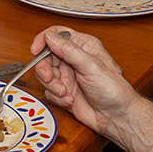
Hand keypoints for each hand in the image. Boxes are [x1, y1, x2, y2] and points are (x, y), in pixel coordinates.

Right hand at [30, 26, 141, 142]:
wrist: (116, 117)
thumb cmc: (113, 90)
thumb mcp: (91, 66)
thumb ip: (69, 50)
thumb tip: (50, 37)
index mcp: (83, 46)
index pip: (57, 34)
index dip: (43, 40)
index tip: (35, 50)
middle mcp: (74, 59)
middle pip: (46, 56)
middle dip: (45, 68)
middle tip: (50, 78)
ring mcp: (68, 76)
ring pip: (45, 74)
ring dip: (51, 85)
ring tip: (64, 92)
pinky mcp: (64, 91)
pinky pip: (48, 91)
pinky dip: (56, 97)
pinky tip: (70, 100)